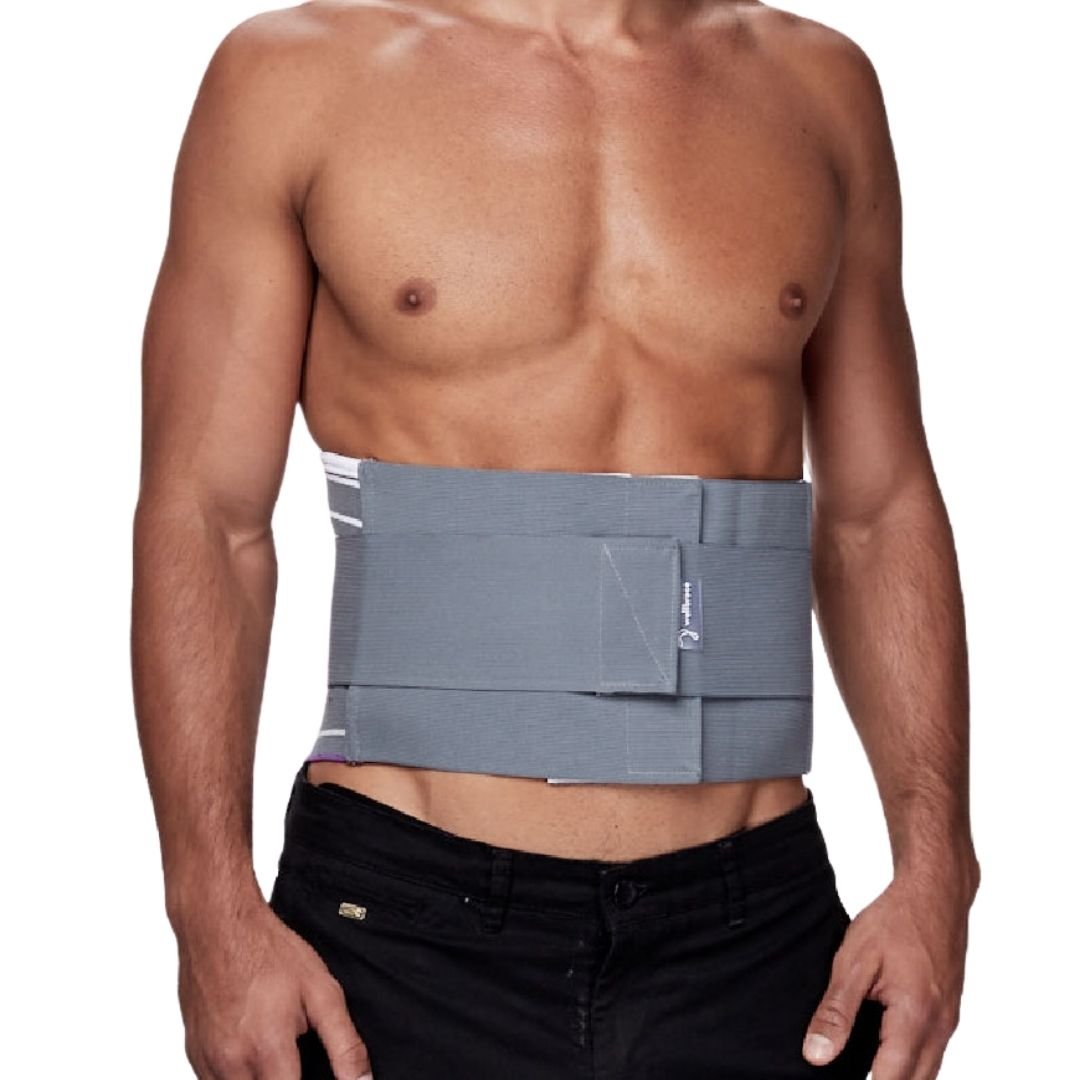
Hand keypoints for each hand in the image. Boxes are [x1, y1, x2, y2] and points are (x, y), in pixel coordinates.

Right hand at [175, 891, 372, 1078]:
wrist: (217, 925)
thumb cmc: (267, 951)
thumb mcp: (321, 990)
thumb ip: (344, 1043)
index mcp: (267, 1050)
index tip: (317, 1075)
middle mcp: (231, 1065)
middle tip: (296, 1060)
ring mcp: (207, 1062)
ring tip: (277, 1053)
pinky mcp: (193, 1055)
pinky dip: (238, 1077)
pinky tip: (254, 1051)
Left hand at [802, 864, 978, 1078]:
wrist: (935, 893)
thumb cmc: (895, 920)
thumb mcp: (854, 961)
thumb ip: (836, 1012)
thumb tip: (816, 1056)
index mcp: (915, 1019)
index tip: (835, 1078)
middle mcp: (939, 1029)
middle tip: (845, 1071)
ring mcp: (949, 1023)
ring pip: (925, 1074)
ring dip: (896, 1075)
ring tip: (858, 1061)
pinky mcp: (949, 1014)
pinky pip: (931, 1054)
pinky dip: (909, 1061)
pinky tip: (881, 1047)